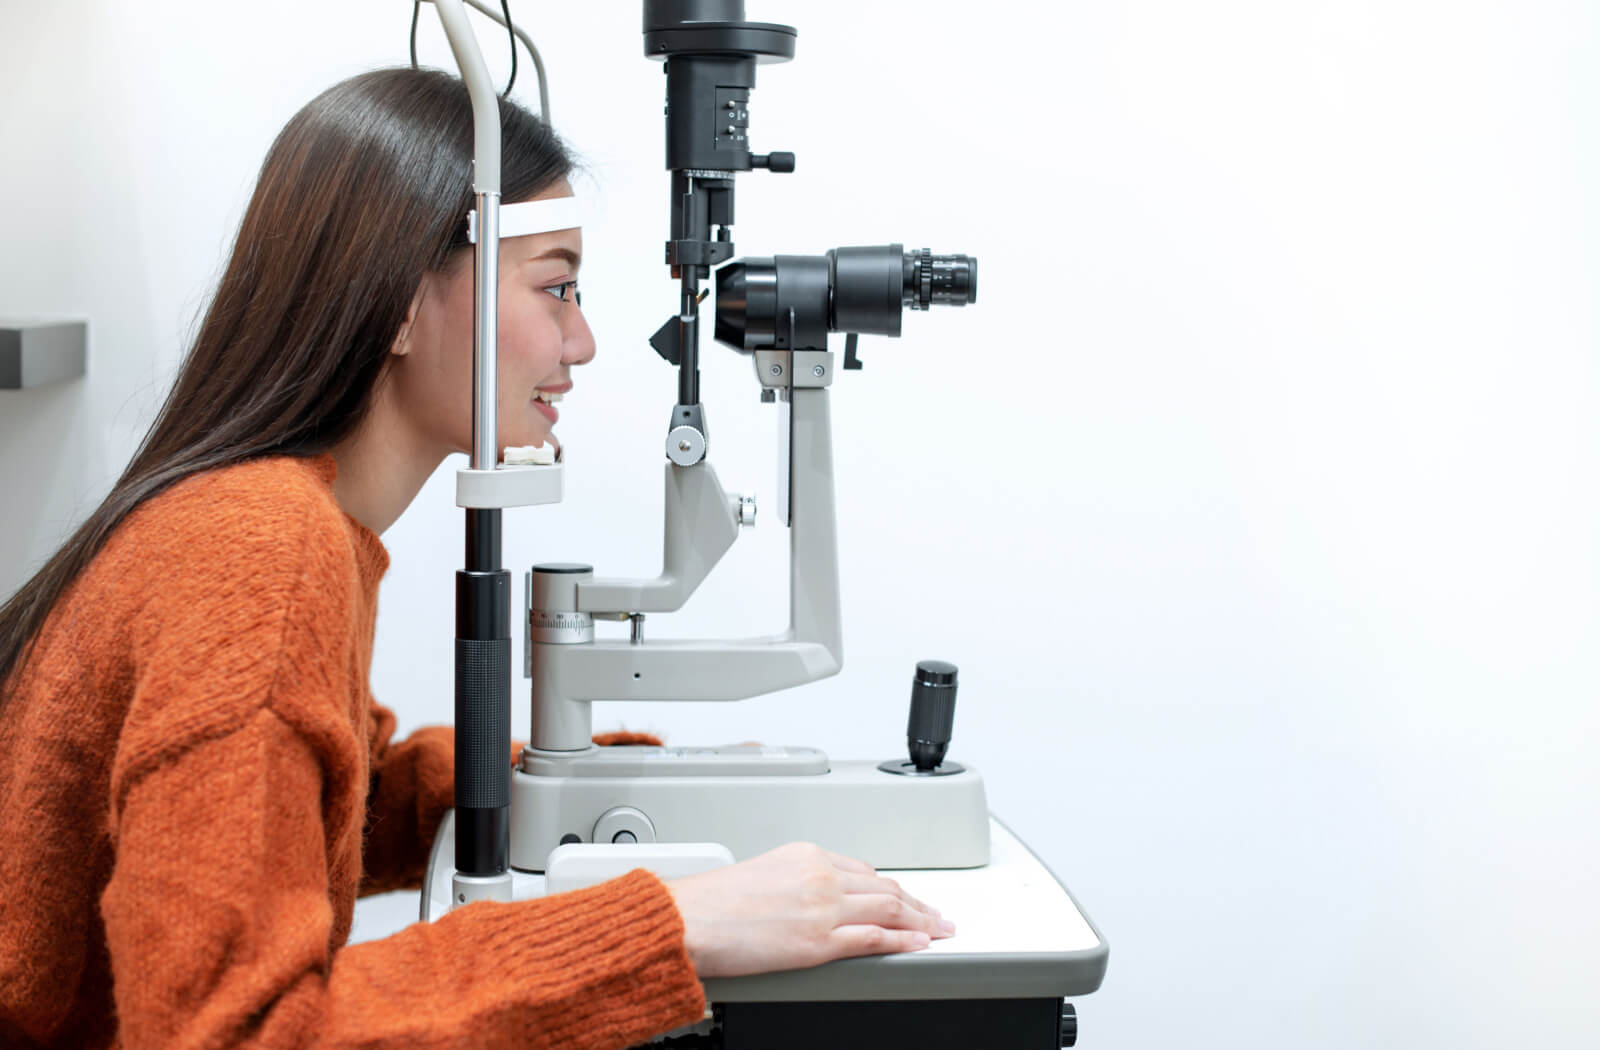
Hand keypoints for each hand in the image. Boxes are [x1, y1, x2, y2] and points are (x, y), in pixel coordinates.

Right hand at [664, 842, 954, 978]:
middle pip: (884, 889)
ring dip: (921, 920)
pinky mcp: (820, 941)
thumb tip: (811, 901)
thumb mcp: (761, 874)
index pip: (863, 871)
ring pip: (888, 910)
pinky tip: (920, 942)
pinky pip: (874, 939)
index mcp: (806, 854)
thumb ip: (795, 882)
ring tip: (940, 928)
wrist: (689, 919)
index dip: (890, 888)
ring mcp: (824, 908)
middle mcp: (821, 875)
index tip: (904, 897)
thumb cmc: (712, 902)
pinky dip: (903, 940)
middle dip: (916, 902)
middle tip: (936, 913)